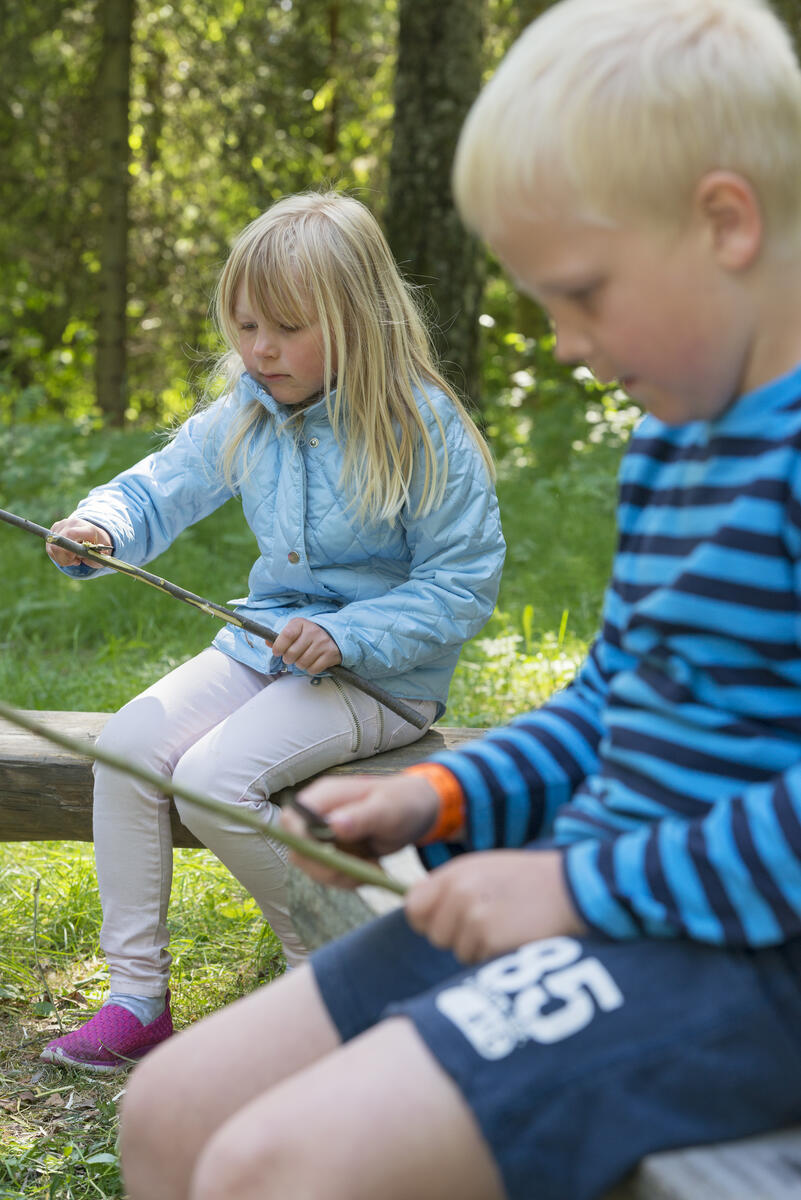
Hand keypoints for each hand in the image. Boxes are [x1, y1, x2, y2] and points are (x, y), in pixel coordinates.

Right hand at [46, 517, 112, 567]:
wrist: (96, 537)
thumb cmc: (99, 548)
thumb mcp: (102, 555)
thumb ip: (94, 557)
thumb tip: (81, 556)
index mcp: (88, 528)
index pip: (71, 534)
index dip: (67, 549)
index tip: (75, 560)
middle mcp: (73, 523)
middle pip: (58, 541)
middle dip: (64, 557)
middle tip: (76, 561)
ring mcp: (62, 524)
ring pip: (52, 546)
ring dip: (61, 557)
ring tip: (74, 557)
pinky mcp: (55, 528)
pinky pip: (49, 547)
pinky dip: (56, 555)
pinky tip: (67, 554)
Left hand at [270, 618, 341, 673]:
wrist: (333, 635)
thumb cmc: (308, 635)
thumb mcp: (294, 631)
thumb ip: (280, 637)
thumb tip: (267, 643)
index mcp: (300, 623)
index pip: (287, 635)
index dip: (278, 647)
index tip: (277, 652)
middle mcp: (313, 631)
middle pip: (292, 653)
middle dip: (288, 659)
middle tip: (292, 657)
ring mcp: (323, 643)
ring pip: (302, 663)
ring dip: (300, 665)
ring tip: (303, 658)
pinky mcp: (331, 654)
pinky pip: (313, 669)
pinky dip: (310, 669)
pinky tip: (313, 662)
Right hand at [281, 773, 439, 887]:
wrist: (416, 812)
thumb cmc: (403, 802)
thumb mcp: (388, 809)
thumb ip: (362, 816)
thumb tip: (333, 825)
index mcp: (326, 796)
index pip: (292, 818)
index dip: (299, 839)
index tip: (328, 855)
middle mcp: (318, 815)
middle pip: (298, 849)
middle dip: (326, 867)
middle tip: (361, 870)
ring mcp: (323, 835)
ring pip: (312, 867)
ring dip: (341, 876)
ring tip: (373, 869)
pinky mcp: (333, 852)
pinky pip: (328, 874)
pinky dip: (348, 879)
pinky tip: (372, 870)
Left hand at [405, 849, 586, 963]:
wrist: (573, 889)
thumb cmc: (528, 882)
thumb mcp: (485, 869)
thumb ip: (451, 887)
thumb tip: (418, 912)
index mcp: (456, 872)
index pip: (414, 908)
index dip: (428, 920)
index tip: (447, 921)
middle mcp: (460, 892)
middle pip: (436, 936)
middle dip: (458, 937)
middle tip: (490, 922)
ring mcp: (474, 916)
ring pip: (458, 952)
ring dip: (479, 948)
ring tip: (507, 926)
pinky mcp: (491, 940)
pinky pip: (479, 962)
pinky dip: (496, 958)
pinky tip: (516, 937)